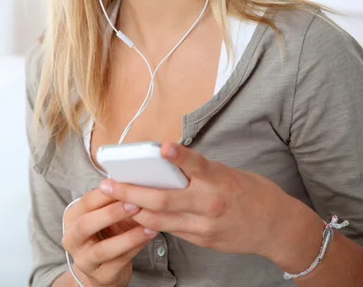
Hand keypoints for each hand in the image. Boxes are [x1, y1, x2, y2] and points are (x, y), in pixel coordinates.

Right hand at [61, 188, 157, 285]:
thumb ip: (113, 199)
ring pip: (103, 250)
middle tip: (136, 204)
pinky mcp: (100, 277)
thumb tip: (134, 181)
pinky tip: (149, 238)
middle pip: (86, 225)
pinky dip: (135, 249)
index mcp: (72, 217)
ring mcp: (84, 261)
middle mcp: (72, 239)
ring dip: (128, 237)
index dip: (107, 194)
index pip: (87, 202)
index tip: (127, 185)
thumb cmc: (105, 232)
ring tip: (150, 226)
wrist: (101, 267)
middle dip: (111, 213)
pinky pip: (119, 263)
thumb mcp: (104, 213)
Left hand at [98, 142, 293, 258]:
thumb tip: (170, 163)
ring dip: (134, 209)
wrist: (276, 227)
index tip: (162, 147)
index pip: (196, 163)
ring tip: (114, 200)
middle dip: (132, 192)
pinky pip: (171, 229)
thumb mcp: (229, 173)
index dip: (178, 155)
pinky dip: (151, 221)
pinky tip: (136, 214)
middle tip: (109, 184)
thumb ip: (200, 170)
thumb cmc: (254, 193)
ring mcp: (204, 225)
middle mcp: (210, 203)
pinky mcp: (202, 240)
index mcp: (219, 180)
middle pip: (164, 198)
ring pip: (160, 218)